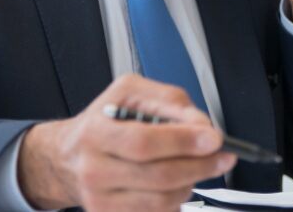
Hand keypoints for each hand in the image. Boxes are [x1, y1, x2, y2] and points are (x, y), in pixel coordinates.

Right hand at [17, 74, 235, 211]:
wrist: (70, 155)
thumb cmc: (104, 120)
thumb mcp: (130, 92)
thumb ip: (168, 101)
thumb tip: (201, 125)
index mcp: (95, 132)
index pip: (144, 141)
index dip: (183, 141)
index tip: (213, 139)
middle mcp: (94, 169)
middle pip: (158, 176)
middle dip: (199, 165)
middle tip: (221, 156)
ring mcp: (100, 199)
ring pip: (162, 200)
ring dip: (190, 183)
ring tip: (196, 167)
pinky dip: (175, 199)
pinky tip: (175, 182)